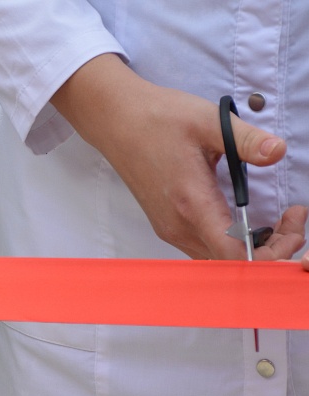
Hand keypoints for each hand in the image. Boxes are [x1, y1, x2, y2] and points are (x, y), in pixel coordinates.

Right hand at [52, 54, 306, 260]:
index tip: (292, 226)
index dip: (271, 254)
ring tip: (277, 221)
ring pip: (218, 260)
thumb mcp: (208, 121)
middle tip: (294, 220)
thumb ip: (247, 140)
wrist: (116, 121)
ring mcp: (170, 228)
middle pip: (231, 263)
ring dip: (253, 249)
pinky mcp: (168, 224)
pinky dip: (233, 245)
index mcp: (191, 203)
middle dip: (272, 250)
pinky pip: (205, 249)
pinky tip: (248, 223)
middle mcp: (178, 225)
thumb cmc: (157, 119)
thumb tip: (278, 151)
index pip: (234, 256)